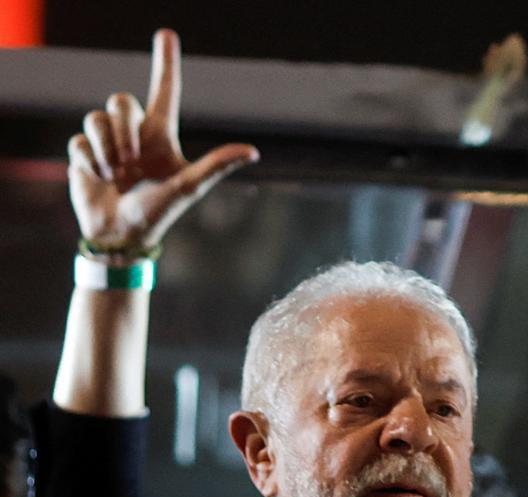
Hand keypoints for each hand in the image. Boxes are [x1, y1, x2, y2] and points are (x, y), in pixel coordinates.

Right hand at [67, 29, 258, 253]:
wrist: (122, 236)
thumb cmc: (160, 212)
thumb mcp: (189, 186)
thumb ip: (216, 165)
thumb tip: (253, 152)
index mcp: (161, 135)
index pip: (164, 91)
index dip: (165, 63)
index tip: (166, 34)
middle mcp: (134, 133)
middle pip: (121, 100)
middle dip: (124, 128)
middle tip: (131, 160)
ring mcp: (107, 143)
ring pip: (96, 117)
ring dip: (106, 147)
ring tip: (117, 172)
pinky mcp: (83, 153)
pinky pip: (79, 140)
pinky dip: (89, 160)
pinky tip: (99, 177)